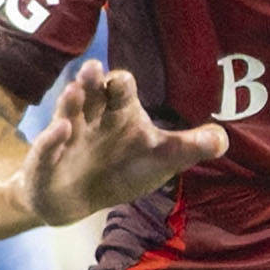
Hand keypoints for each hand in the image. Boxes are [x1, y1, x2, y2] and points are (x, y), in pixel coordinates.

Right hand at [20, 62, 229, 230]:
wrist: (74, 200)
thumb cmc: (121, 169)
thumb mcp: (160, 160)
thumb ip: (189, 148)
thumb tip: (224, 140)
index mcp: (118, 111)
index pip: (119, 90)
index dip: (119, 84)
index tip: (121, 80)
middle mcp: (91, 116)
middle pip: (91, 92)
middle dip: (91, 81)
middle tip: (94, 70)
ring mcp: (66, 135)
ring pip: (67, 113)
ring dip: (69, 102)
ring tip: (74, 90)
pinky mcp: (45, 160)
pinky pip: (45, 149)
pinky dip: (50, 141)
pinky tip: (59, 132)